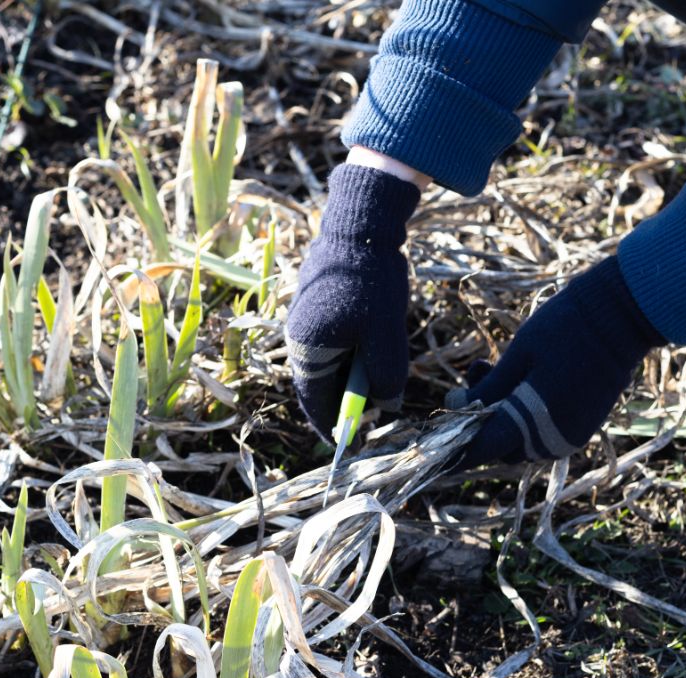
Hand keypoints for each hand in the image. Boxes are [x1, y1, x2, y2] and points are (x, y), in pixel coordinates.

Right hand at [286, 164, 420, 439]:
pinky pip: (330, 343)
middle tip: (373, 416)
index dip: (334, 428)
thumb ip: (385, 378)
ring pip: (327, 364)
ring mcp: (304, 321)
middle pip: (319, 386)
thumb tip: (387, 407)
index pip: (315, 404)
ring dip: (350, 379)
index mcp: (307, 350)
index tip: (351, 446)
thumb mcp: (385, 338)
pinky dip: (349, 356)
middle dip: (345, 404)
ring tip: (378, 384)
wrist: (360, 223)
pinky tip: (373, 351)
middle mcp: (297, 339)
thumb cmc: (371, 281)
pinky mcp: (315, 306)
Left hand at [446, 257, 665, 468]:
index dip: (458, 449)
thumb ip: (488, 389)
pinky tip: (524, 378)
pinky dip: (526, 415)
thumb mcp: (518, 356)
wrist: (622, 316)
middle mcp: (555, 439)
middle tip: (477, 373)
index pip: (484, 448)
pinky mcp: (584, 426)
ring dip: (504, 416)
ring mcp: (572, 435)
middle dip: (482, 420)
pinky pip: (543, 433)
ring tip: (496, 367)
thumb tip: (456, 407)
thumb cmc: (565, 328)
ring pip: (523, 441)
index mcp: (535, 422)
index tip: (437, 444)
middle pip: (502, 446)